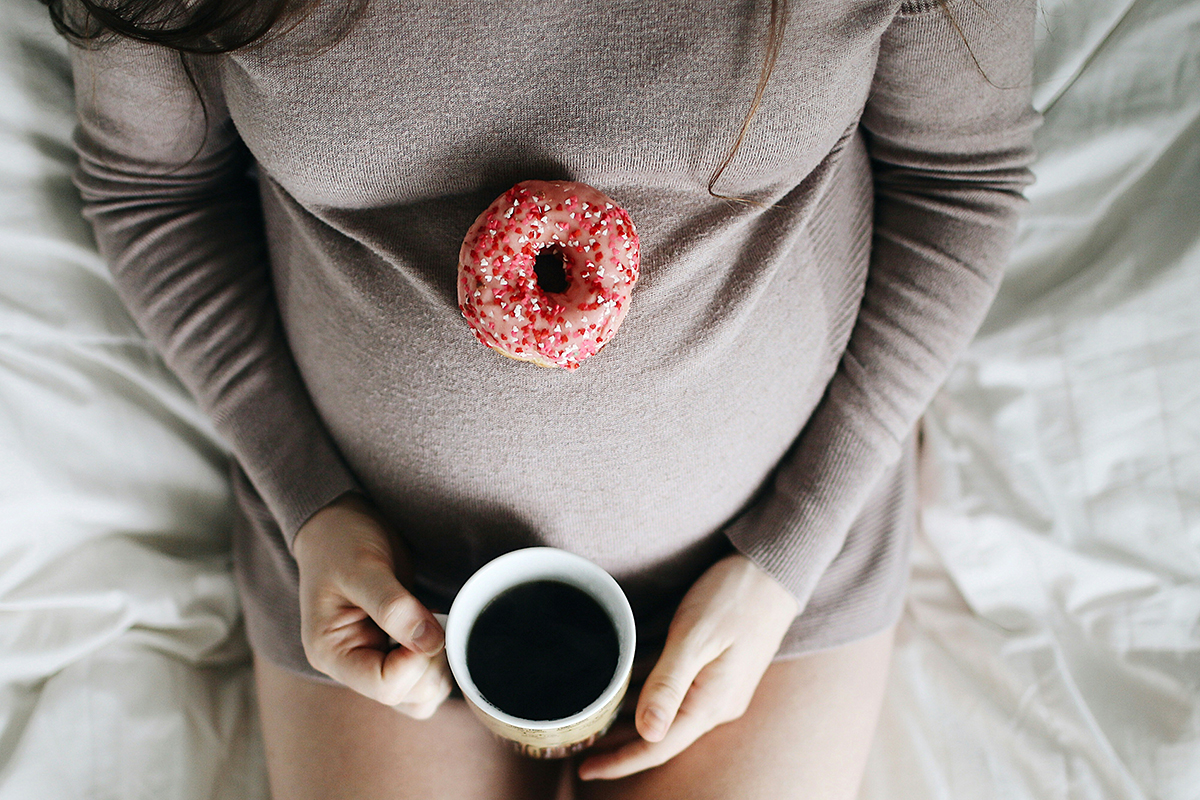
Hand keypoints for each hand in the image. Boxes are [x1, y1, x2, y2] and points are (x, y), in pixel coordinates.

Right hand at [292, 493, 450, 718]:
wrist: (340, 524)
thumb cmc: (340, 541)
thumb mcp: (361, 566)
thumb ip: (393, 606)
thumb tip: (429, 641)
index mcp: (331, 653)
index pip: (385, 686)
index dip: (416, 660)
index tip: (425, 619)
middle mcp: (352, 666)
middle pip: (409, 697)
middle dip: (431, 660)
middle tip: (431, 615)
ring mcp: (375, 661)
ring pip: (422, 696)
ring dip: (439, 662)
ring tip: (431, 619)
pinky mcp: (396, 652)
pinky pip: (426, 678)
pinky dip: (440, 658)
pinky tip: (433, 624)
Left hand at [578, 553, 799, 779]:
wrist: (773, 569)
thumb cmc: (736, 597)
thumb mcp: (696, 636)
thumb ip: (670, 683)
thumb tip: (647, 732)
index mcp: (711, 702)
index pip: (658, 745)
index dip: (620, 760)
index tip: (585, 768)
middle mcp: (714, 702)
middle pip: (657, 730)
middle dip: (617, 738)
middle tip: (578, 737)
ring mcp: (715, 685)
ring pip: (662, 706)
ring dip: (627, 709)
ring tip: (590, 709)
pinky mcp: (713, 666)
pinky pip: (672, 684)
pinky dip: (644, 682)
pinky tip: (619, 676)